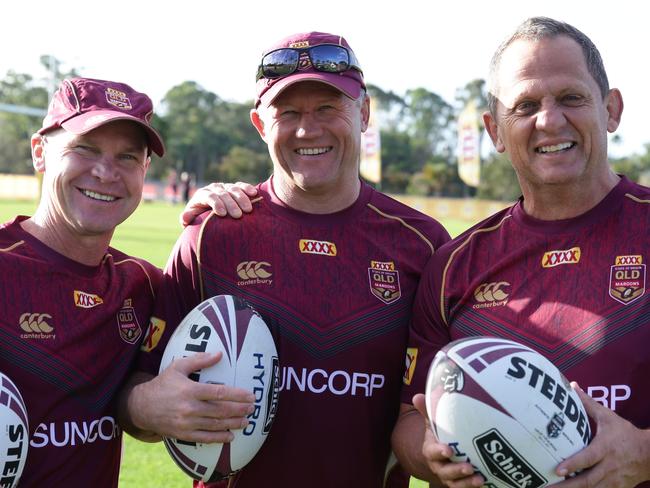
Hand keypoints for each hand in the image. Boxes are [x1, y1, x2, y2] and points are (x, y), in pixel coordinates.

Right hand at [129, 352, 255, 442]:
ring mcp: (186, 423)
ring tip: (246, 421)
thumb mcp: (178, 366)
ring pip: (214, 425)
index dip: (237, 395)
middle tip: (252, 408)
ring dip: (233, 424)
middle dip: (239, 410)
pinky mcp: (182, 434)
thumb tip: (220, 353)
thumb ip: (199, 359)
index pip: (219, 392)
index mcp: (190, 390)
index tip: (250, 395)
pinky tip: (230, 436)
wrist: (141, 406)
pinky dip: (218, 438)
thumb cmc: (163, 383)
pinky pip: (204, 438)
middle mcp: (189, 408)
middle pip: (220, 410)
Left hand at [180, 182, 257, 224]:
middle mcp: (213, 188)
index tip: (222, 214)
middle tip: (238, 215)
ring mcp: (224, 187)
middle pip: (223, 193)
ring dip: (242, 198)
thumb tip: (185, 218)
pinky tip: (254, 193)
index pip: (209, 196)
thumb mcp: (192, 218)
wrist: (208, 212)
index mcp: (202, 194)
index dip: (216, 203)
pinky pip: (241, 186)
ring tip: (248, 209)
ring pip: (233, 189)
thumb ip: (187, 218)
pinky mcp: (234, 187)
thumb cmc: (199, 217)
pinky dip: (247, 188)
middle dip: (231, 204)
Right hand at [413, 393, 483, 486]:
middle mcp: (439, 466)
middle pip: (445, 471)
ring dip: (466, 482)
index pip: (432, 452)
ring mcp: (449, 477)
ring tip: (479, 478)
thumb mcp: (432, 423)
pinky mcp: (459, 483)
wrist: (440, 455)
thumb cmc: (438, 435)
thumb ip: (428, 410)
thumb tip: (417, 396)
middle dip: (456, 470)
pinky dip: (472, 487)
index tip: (448, 450)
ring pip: (455, 483)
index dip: (439, 452)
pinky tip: (484, 483)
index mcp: (431, 450)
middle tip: (468, 467)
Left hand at [552, 383, 649, 486]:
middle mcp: (608, 467)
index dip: (573, 464)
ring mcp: (613, 480)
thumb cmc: (626, 434)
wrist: (649, 454)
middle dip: (567, 486)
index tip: (558, 470)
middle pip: (587, 480)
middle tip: (547, 487)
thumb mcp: (608, 417)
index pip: (588, 458)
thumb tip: (572, 386)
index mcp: (605, 448)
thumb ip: (588, 403)